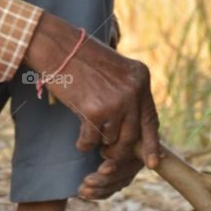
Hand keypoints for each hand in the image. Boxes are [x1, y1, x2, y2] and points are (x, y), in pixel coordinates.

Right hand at [24, 13, 160, 198]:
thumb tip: (133, 130)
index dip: (151, 144)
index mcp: (140, 79)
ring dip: (100, 143)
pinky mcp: (94, 111)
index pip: (151, 119)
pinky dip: (84, 143)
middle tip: (107, 155)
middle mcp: (133, 91)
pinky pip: (91, 140)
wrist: (57, 47)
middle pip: (133, 136)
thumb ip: (128, 94)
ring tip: (89, 133)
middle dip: (120, 151)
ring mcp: (115, 102)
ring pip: (112, 140)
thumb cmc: (80, 58)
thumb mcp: (114, 71)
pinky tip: (79, 137)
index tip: (152, 163)